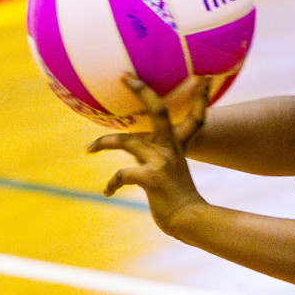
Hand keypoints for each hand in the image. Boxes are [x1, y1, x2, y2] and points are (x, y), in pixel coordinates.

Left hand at [88, 73, 210, 229]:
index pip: (196, 115)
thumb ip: (158, 152)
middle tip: (125, 77)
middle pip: (158, 110)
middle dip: (141, 91)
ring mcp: (161, 161)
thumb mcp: (172, 168)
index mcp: (178, 143)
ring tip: (89, 149)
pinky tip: (107, 193)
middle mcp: (170, 147)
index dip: (201, 95)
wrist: (188, 219)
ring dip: (103, 143)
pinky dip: (112, 184)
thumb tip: (132, 142)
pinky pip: (121, 174)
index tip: (205, 76)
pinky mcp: (151, 178)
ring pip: (126, 141)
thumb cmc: (177, 195)